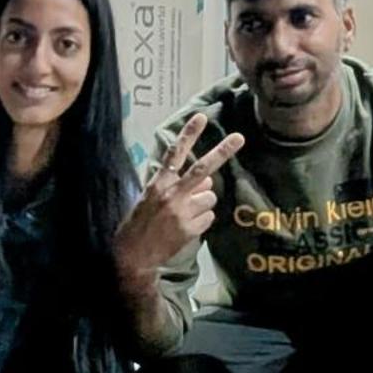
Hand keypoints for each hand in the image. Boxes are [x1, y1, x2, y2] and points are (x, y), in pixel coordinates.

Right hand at [113, 112, 246, 277]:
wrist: (133, 255)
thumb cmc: (139, 223)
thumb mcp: (150, 198)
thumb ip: (176, 185)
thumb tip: (205, 179)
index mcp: (158, 184)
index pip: (174, 154)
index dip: (188, 135)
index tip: (201, 117)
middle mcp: (172, 195)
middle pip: (202, 169)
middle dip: (222, 152)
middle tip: (239, 137)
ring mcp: (182, 213)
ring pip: (209, 197)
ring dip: (203, 202)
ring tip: (186, 213)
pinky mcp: (190, 230)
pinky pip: (209, 217)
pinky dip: (202, 221)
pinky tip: (187, 226)